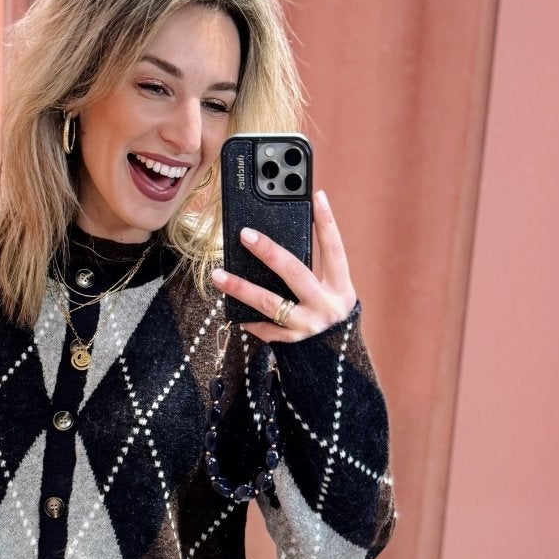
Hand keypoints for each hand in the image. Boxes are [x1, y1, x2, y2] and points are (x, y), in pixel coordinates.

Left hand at [211, 188, 356, 342]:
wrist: (333, 363)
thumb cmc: (327, 315)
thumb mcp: (332, 292)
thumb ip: (313, 271)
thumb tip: (276, 244)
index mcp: (341, 288)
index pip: (334, 249)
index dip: (327, 222)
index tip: (317, 196)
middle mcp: (325, 306)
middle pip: (295, 273)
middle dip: (269, 252)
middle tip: (245, 234)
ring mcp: (307, 326)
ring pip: (269, 303)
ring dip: (241, 288)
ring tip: (217, 275)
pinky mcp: (290, 343)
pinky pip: (263, 327)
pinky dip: (246, 317)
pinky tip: (230, 308)